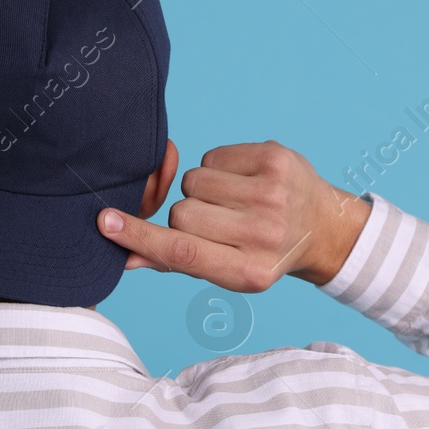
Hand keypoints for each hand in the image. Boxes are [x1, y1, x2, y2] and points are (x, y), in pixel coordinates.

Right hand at [95, 140, 370, 291]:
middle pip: (182, 212)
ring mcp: (272, 194)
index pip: (182, 252)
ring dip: (202, 190)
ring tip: (232, 200)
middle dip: (186, 213)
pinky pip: (213, 156)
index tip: (105, 222)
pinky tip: (243, 181)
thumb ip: (177, 262)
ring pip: (194, 181)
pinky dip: (219, 167)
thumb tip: (127, 258)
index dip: (140, 236)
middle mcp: (264, 234)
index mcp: (249, 272)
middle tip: (216, 221)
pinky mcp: (275, 159)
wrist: (322, 226)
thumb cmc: (264, 251)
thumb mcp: (227, 271)